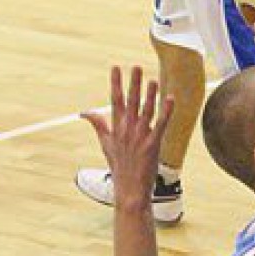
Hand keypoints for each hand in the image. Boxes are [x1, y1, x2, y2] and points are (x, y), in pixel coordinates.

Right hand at [81, 67, 172, 207]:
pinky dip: (166, 112)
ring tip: (153, 79)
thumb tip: (84, 112)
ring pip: (146, 111)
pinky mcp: (152, 145)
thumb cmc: (119, 166)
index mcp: (116, 128)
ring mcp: (140, 137)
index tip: (115, 68)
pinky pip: (160, 125)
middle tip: (136, 67)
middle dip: (133, 84)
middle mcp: (127, 130)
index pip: (115, 101)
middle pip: (131, 102)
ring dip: (150, 95)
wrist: (130, 189)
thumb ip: (98, 125)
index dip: (116, 84)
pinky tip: (170, 99)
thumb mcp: (105, 144)